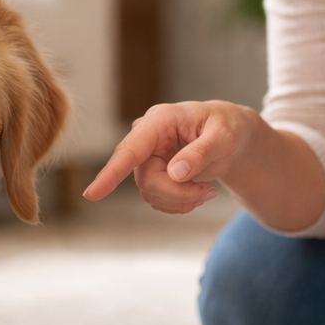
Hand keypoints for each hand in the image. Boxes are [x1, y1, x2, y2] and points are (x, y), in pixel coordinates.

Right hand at [82, 101, 258, 214]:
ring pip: (150, 192)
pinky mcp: (152, 173)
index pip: (130, 149)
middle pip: (146, 179)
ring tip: (209, 191)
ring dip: (181, 200)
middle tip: (211, 194)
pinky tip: (197, 193)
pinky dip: (179, 204)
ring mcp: (147, 157)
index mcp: (160, 121)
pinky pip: (156, 199)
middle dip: (178, 194)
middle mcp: (147, 138)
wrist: (232, 136)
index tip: (92, 194)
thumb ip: (201, 152)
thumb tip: (176, 173)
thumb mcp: (224, 136)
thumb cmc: (228, 127)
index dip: (111, 173)